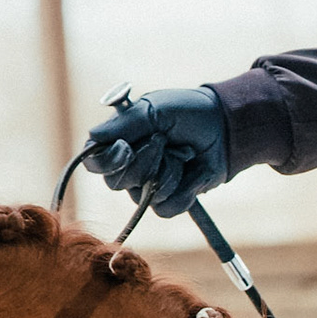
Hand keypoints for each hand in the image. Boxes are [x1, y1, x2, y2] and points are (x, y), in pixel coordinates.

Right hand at [84, 87, 228, 217]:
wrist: (224, 127)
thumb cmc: (186, 112)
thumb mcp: (155, 109)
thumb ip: (125, 123)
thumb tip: (92, 135)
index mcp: (118, 143)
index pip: (94, 162)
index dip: (106, 160)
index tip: (126, 148)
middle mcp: (128, 167)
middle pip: (116, 182)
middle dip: (145, 161)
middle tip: (164, 140)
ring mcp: (148, 187)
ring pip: (143, 197)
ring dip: (169, 173)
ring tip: (183, 153)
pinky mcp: (169, 201)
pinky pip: (165, 208)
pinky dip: (184, 189)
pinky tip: (194, 171)